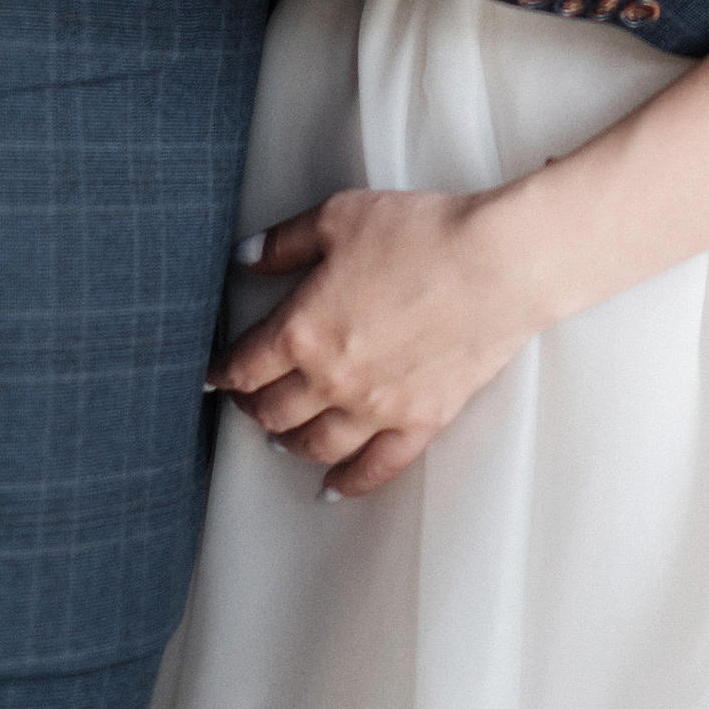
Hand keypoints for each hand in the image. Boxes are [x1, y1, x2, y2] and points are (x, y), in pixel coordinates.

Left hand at [205, 186, 539, 498]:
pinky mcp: (420, 421)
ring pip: (316, 444)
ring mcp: (376, 408)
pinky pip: (377, 467)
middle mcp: (331, 381)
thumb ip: (284, 242)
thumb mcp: (339, 218)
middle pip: (274, 410)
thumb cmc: (421, 233)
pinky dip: (350, 483)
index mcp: (302, 331)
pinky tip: (333, 489)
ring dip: (290, 444)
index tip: (211, 376)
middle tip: (246, 402)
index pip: (245, 364)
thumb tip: (245, 258)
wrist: (497, 265)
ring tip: (281, 439)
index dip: (221, 372)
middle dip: (252, 407)